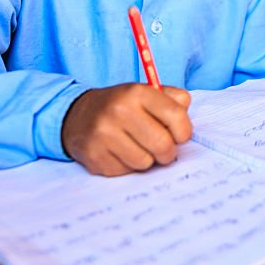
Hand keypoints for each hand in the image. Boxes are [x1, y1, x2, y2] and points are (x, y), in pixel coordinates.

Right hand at [61, 83, 192, 175]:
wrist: (78, 115)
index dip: (184, 132)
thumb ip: (174, 101)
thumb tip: (186, 124)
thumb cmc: (122, 106)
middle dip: (168, 152)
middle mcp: (119, 111)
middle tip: (163, 150)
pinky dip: (128, 166)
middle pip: (163, 144)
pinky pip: (126, 171)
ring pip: (145, 162)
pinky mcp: (94, 155)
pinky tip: (119, 153)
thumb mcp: (147, 93)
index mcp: (137, 92)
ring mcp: (104, 134)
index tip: (180, 136)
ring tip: (138, 148)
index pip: (177, 116)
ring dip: (147, 160)